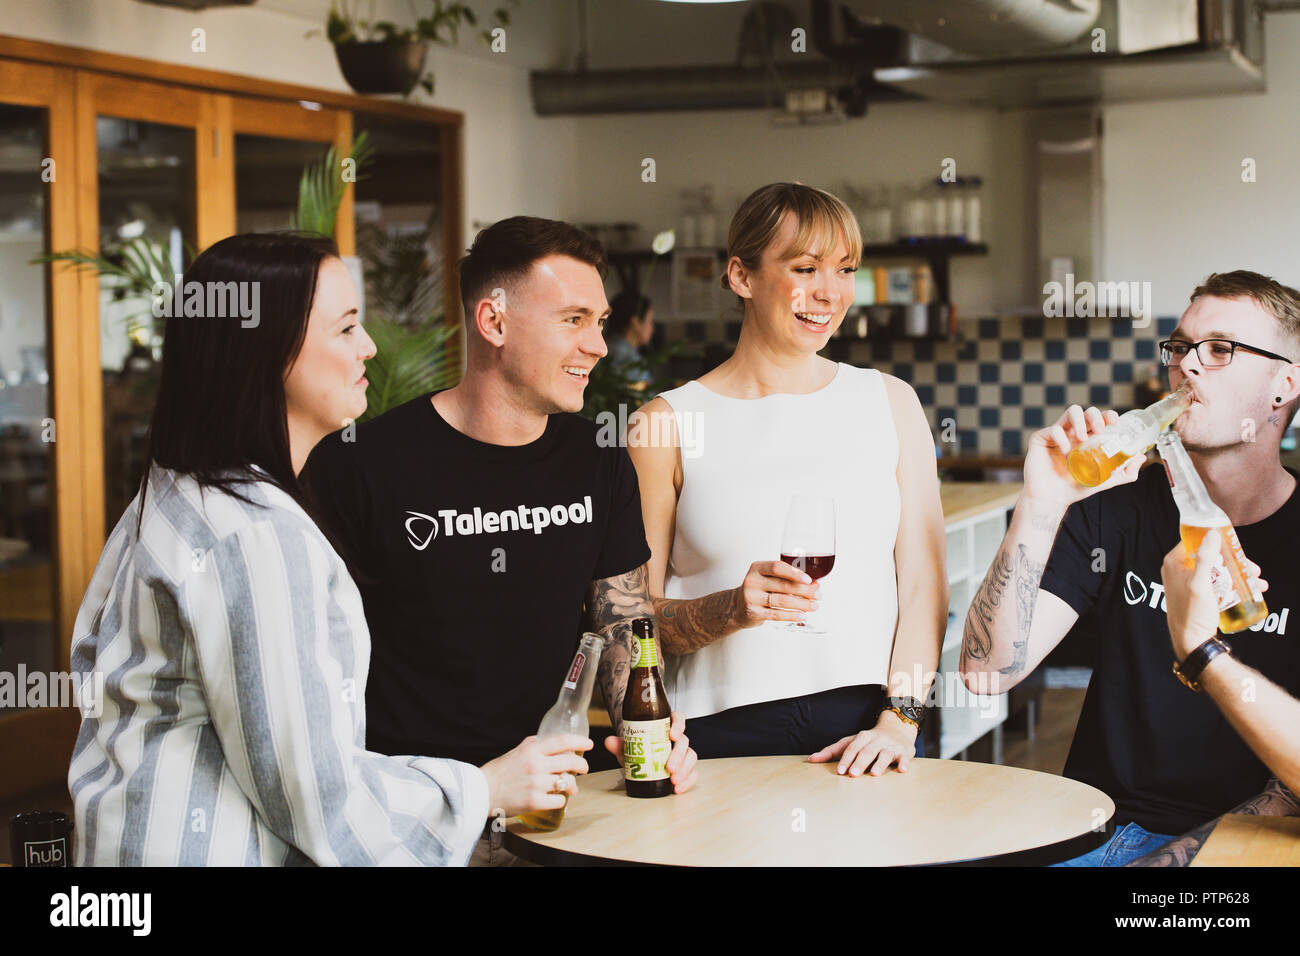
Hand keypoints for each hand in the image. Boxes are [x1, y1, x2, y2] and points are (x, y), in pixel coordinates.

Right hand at [480, 734, 590, 818]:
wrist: (481, 792)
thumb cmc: (499, 772)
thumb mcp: (516, 751)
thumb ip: (534, 744)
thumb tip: (550, 740)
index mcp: (532, 750)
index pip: (563, 741)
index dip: (580, 742)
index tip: (589, 744)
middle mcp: (536, 765)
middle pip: (571, 762)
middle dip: (582, 766)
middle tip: (583, 769)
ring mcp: (536, 784)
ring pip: (568, 783)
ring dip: (572, 786)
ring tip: (571, 788)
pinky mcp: (534, 801)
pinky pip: (559, 801)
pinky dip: (561, 801)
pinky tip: (556, 799)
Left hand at [604, 710, 698, 793]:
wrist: (640, 762)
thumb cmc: (638, 750)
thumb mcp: (628, 746)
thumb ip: (619, 744)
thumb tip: (609, 741)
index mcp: (666, 727)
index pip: (678, 719)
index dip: (678, 725)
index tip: (672, 734)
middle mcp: (677, 739)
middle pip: (684, 742)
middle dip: (678, 755)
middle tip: (669, 768)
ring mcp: (683, 754)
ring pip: (691, 757)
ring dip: (685, 770)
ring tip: (673, 780)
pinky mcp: (686, 769)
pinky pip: (692, 773)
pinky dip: (687, 781)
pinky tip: (678, 789)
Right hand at [731, 560, 820, 627]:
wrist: (736, 607)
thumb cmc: (758, 590)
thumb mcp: (767, 577)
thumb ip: (786, 578)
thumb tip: (814, 584)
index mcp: (757, 568)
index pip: (777, 567)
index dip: (794, 573)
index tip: (809, 580)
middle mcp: (752, 581)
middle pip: (783, 585)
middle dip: (804, 591)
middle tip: (817, 595)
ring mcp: (751, 598)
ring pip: (782, 601)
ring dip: (801, 604)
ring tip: (814, 606)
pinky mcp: (753, 613)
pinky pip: (776, 615)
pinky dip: (791, 615)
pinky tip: (802, 615)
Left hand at [808, 710, 917, 776]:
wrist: (896, 729)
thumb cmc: (868, 741)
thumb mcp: (850, 742)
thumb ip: (831, 751)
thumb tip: (811, 760)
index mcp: (862, 737)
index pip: (852, 748)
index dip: (846, 759)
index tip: (840, 771)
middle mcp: (876, 740)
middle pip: (867, 751)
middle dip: (860, 763)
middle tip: (852, 774)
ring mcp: (890, 746)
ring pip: (884, 754)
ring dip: (879, 764)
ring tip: (874, 774)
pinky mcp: (903, 752)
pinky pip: (904, 758)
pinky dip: (904, 763)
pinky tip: (902, 770)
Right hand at [1024, 405, 1142, 507]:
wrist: (1053, 499)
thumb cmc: (1076, 488)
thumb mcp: (1105, 480)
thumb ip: (1124, 472)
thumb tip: (1141, 458)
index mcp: (1087, 439)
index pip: (1099, 419)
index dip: (1108, 415)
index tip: (1114, 421)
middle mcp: (1073, 433)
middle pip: (1086, 411)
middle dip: (1095, 416)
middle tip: (1099, 430)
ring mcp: (1057, 435)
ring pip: (1071, 412)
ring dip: (1080, 421)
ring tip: (1082, 438)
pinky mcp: (1041, 438)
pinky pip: (1053, 429)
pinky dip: (1062, 439)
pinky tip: (1065, 453)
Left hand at [1161, 530, 1267, 660]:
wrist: (1191, 641)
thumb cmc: (1191, 612)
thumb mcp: (1200, 583)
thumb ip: (1205, 558)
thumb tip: (1212, 533)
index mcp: (1173, 562)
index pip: (1196, 540)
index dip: (1216, 540)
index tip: (1235, 544)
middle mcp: (1178, 569)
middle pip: (1211, 556)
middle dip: (1235, 561)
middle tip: (1253, 568)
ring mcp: (1187, 581)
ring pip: (1217, 569)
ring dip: (1238, 572)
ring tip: (1257, 581)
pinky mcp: (1197, 593)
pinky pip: (1217, 582)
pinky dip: (1233, 583)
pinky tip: (1251, 589)